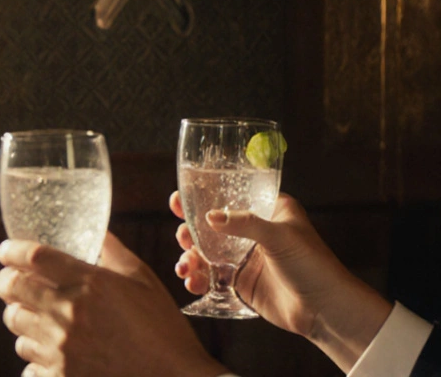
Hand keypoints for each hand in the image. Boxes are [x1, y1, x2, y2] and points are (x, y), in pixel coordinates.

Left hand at [0, 234, 224, 376]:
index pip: (31, 256)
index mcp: (88, 283)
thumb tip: (96, 230)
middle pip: (11, 288)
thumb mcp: (143, 280)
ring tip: (39, 322)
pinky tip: (51, 356)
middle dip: (6, 283)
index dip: (10, 250)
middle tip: (11, 284)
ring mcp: (61, 349)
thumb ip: (113, 251)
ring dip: (23, 321)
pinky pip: (28, 365)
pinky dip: (35, 359)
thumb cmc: (163, 331)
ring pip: (16, 327)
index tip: (5, 251)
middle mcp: (68, 313)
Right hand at [170, 191, 391, 370]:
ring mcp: (244, 257)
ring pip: (205, 251)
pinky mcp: (240, 282)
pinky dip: (197, 278)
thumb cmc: (313, 265)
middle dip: (189, 230)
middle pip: (209, 225)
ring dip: (190, 257)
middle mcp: (253, 231)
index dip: (201, 196)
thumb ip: (244, 224)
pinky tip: (192, 282)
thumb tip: (208, 216)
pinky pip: (210, 276)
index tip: (179, 200)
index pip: (228, 195)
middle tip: (183, 237)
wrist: (326, 310)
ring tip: (185, 267)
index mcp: (267, 211)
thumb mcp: (279, 236)